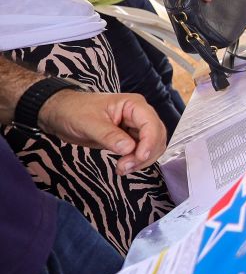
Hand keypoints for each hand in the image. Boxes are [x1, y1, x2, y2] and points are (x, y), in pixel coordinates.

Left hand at [38, 90, 165, 174]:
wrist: (61, 114)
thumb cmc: (73, 111)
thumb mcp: (88, 123)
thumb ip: (109, 135)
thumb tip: (129, 149)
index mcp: (133, 105)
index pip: (151, 124)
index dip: (149, 142)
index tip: (138, 158)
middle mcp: (139, 115)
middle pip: (156, 137)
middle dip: (145, 154)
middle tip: (125, 166)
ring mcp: (136, 127)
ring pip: (152, 146)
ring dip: (141, 160)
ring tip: (122, 168)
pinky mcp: (130, 138)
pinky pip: (142, 151)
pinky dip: (136, 161)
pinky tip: (123, 166)